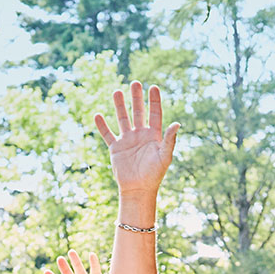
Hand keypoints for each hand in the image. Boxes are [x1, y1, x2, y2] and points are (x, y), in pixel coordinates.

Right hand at [94, 82, 179, 198]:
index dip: (154, 101)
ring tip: (116, 91)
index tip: (153, 87)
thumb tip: (177, 124)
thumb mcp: (164, 156)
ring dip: (120, 106)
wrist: (139, 190)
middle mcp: (140, 135)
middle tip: (135, 83)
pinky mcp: (116, 148)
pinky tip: (98, 115)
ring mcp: (127, 140)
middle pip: (138, 112)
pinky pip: (107, 134)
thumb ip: (169, 140)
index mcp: (153, 135)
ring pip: (123, 119)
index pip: (154, 114)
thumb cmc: (154, 175)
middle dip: (136, 98)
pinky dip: (102, 126)